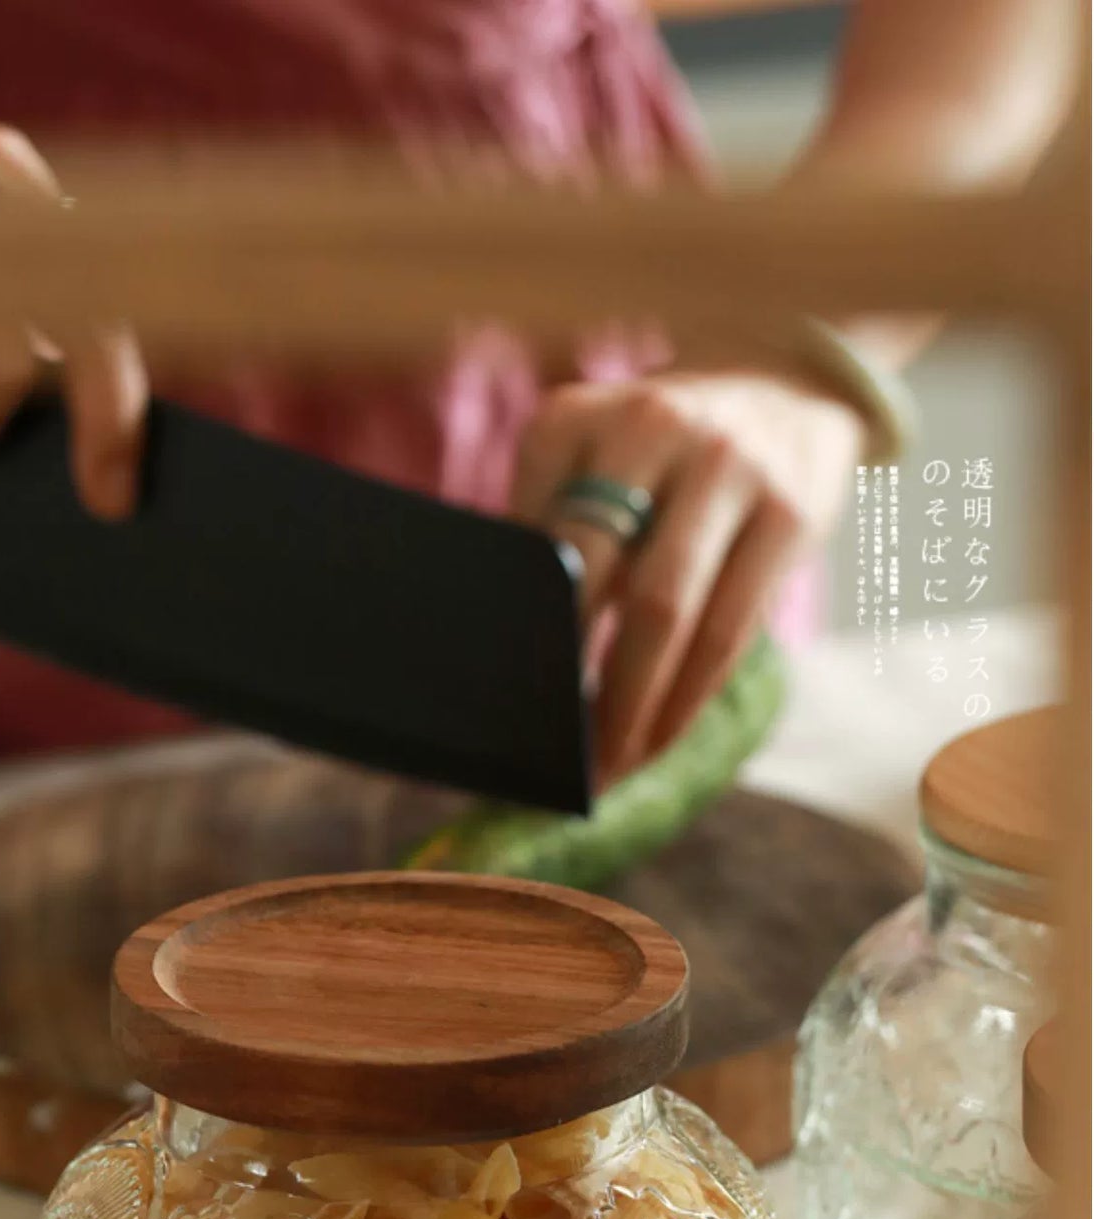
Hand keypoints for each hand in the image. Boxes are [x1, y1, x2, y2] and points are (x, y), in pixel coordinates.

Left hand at [512, 366, 864, 785]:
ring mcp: (727, 465)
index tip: (499, 710)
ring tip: (608, 771)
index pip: (530, 548)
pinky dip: (689, 696)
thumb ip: (549, 535)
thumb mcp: (587, 460)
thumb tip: (510, 666)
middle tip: (549, 763)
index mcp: (572, 420)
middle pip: (596, 582)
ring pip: (668, 615)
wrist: (783, 374)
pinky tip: (661, 737)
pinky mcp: (791, 510)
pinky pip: (731, 629)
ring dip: (634, 709)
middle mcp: (649, 429)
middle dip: (572, 685)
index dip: (518, 638)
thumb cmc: (656, 451)